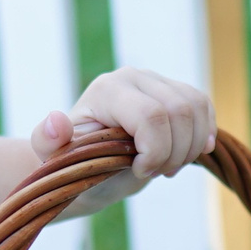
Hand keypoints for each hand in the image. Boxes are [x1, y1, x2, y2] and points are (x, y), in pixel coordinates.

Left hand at [29, 67, 217, 213]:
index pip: (151, 116)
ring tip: (166, 166)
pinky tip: (187, 154)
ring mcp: (157, 81)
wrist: (89, 165)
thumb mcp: (54, 160)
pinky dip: (203, 134)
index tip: (140, 172)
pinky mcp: (176, 90)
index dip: (155, 152)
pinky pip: (204, 106)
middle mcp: (134, 77)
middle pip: (180, 113)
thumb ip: (46, 142)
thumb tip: (55, 122)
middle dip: (174, 153)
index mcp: (108, 90)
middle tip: (154, 172)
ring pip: (197, 108)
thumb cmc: (72, 165)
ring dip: (189, 147)